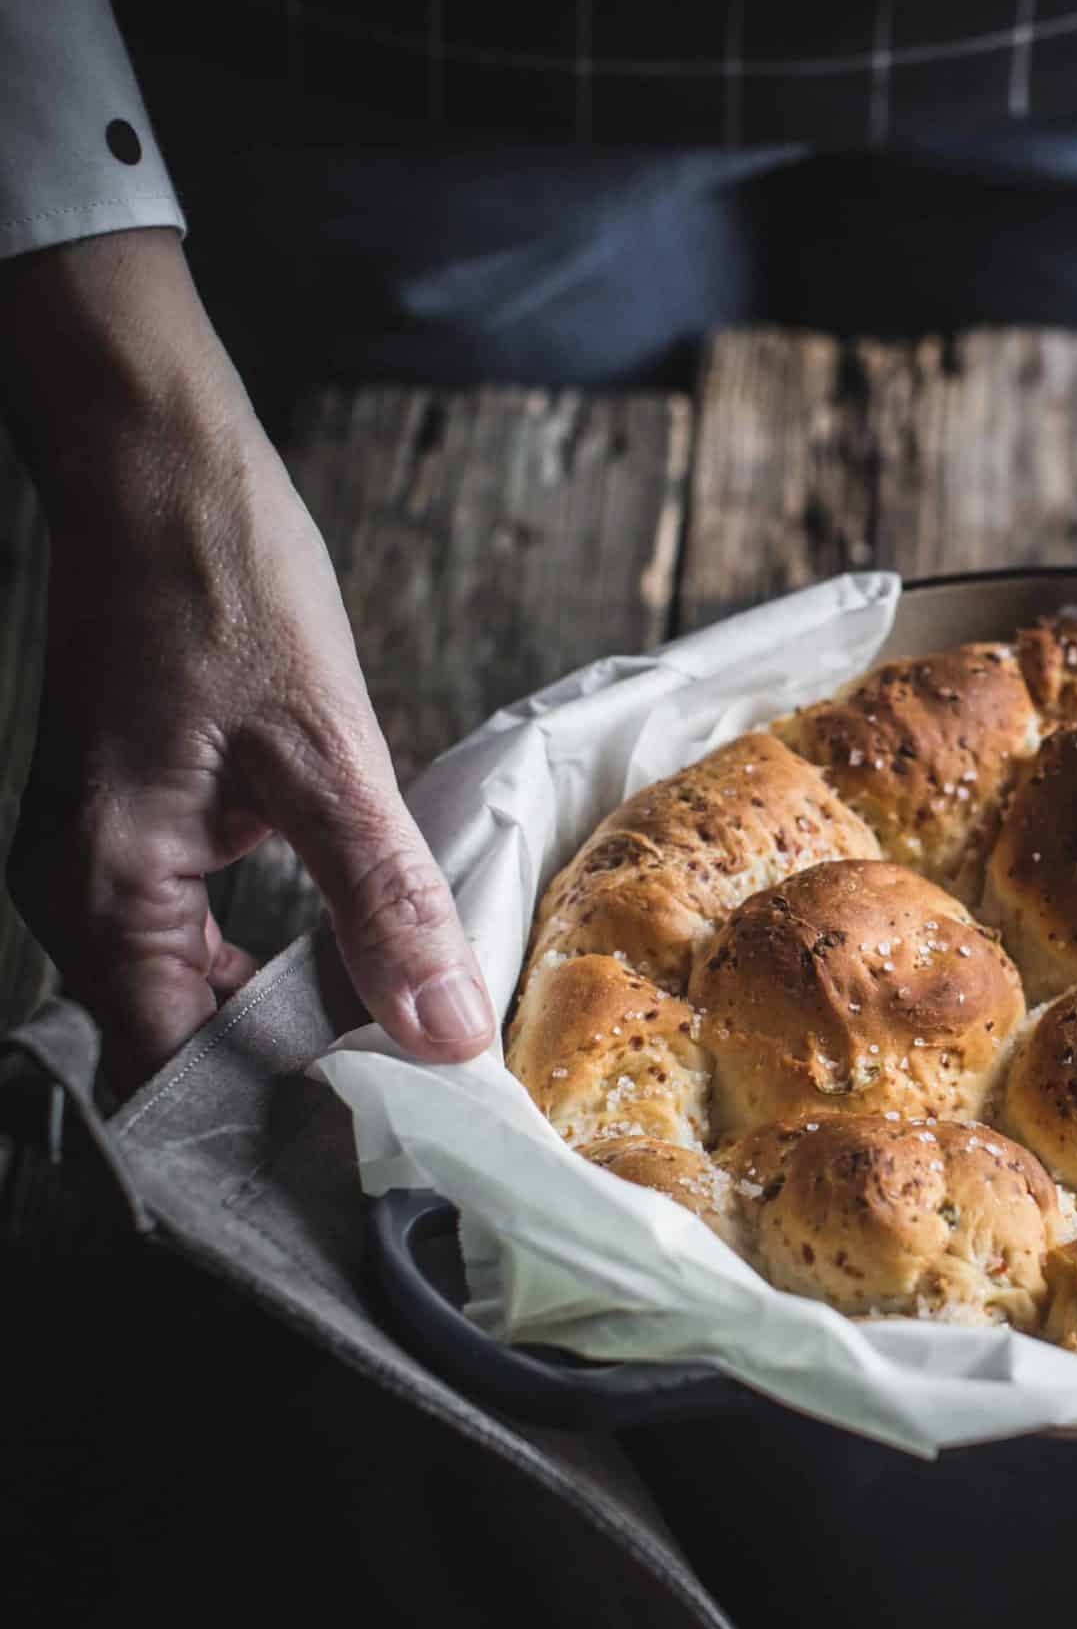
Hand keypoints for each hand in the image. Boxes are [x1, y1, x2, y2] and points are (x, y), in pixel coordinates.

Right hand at [1, 231, 494, 1093]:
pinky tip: (351, 962)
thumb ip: (384, 904)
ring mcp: (95, 869)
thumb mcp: (328, 753)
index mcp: (110, 896)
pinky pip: (191, 940)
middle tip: (411, 1117)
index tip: (377, 1157)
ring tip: (399, 1049)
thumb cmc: (227, 588)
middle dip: (290, 1084)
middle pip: (179, 1051)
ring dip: (284, 1023)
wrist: (153, 471)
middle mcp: (79, 900)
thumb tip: (445, 1034)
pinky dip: (265, 964)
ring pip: (188, 996)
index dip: (275, 1127)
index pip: (178, 1079)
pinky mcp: (126, 834)